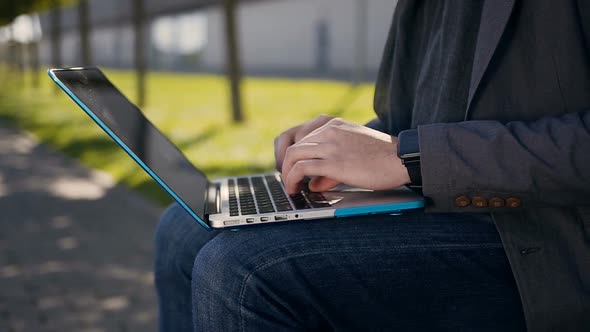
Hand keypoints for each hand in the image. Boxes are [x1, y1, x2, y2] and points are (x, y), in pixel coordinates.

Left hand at [281, 118, 411, 193]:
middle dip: (286, 165)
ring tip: (290, 188)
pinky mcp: (334, 162)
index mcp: (334, 124)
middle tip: (288, 181)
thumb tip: (313, 183)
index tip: (290, 168)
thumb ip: (331, 163)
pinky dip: (292, 179)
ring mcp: (331, 145)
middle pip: (293, 144)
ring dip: (287, 174)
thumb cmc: (381, 158)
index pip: (300, 135)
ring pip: (294, 155)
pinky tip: (296, 189)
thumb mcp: (352, 151)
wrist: (400, 158)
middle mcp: (329, 130)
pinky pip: (302, 168)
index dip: (290, 154)